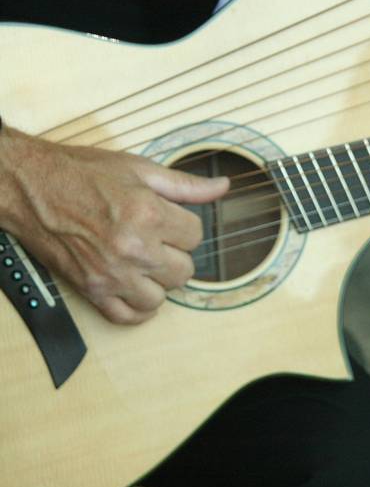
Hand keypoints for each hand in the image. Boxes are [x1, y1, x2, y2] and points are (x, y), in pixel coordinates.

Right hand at [0, 127, 228, 323]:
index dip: (185, 226)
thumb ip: (185, 184)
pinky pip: (127, 317)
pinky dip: (137, 309)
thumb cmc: (81, 173)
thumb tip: (222, 188)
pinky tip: (136, 289)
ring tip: (145, 262)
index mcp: (149, 214)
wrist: (29, 186)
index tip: (169, 220)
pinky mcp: (91, 290)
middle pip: (184, 270)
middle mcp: (133, 248)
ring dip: (158, 282)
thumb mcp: (139, 168)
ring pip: (161, 297)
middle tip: (158, 240)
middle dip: (176, 254)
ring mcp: (111, 273)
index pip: (196, 236)